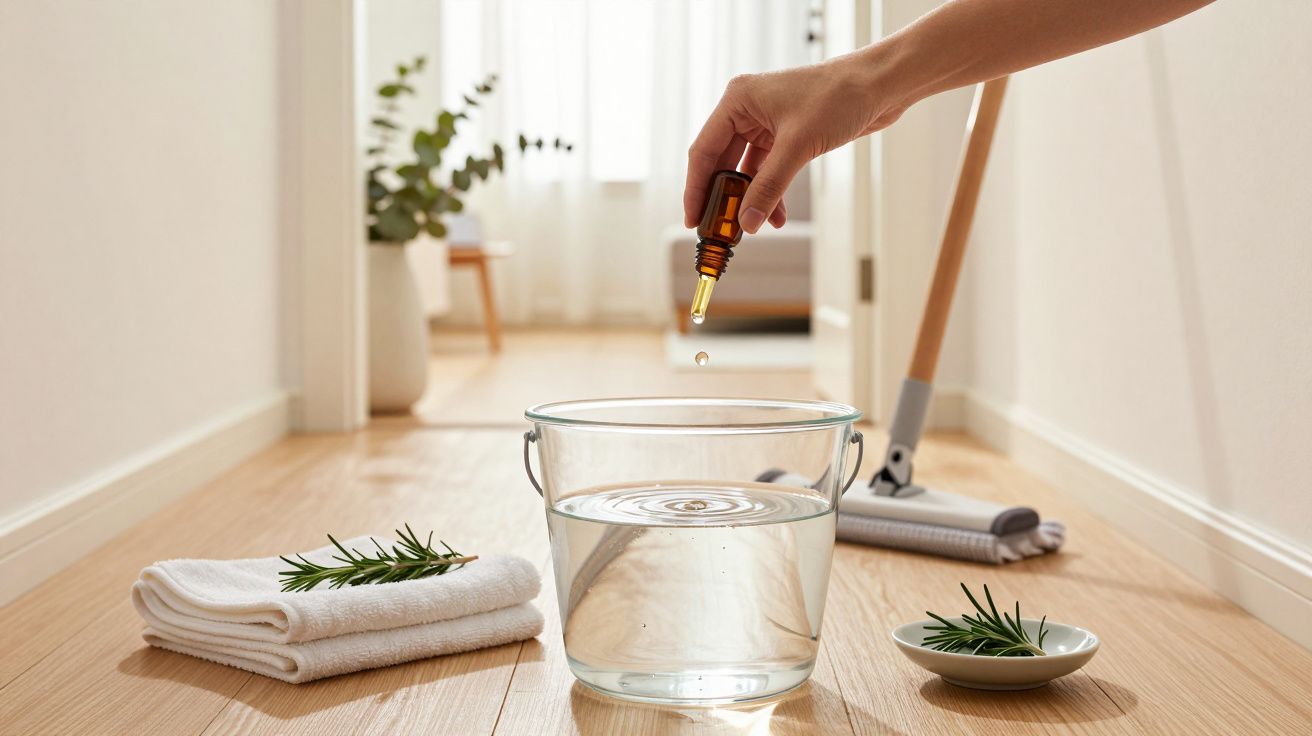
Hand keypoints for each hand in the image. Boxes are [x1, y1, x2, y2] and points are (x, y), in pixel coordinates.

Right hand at [684, 52, 905, 232]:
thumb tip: (747, 222)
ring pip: (746, 170)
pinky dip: (770, 192)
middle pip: (722, 162)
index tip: (693, 219)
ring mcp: (767, 122)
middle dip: (723, 198)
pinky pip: (768, 170)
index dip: (696, 189)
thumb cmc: (839, 97)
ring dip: (749, 198)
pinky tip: (775, 214)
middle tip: (720, 229)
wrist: (880, 85)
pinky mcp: (787, 134)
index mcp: (738, 100)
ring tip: (750, 226)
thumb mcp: (797, 147)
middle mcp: (747, 109)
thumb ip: (769, 187)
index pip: (704, 151)